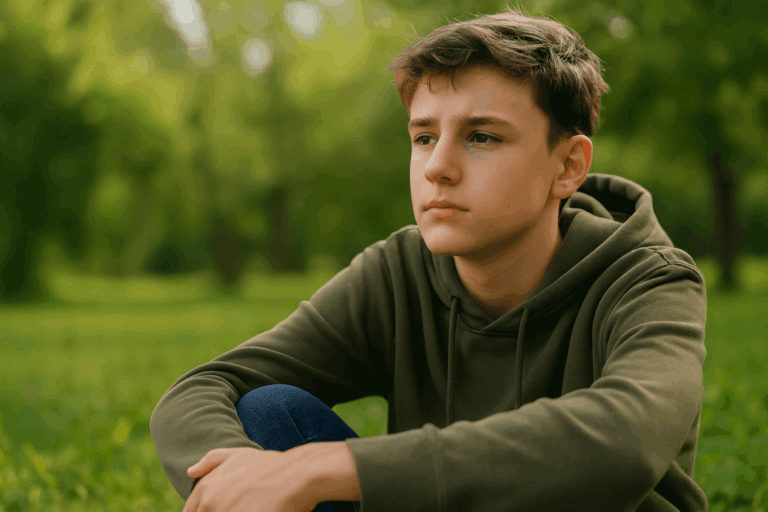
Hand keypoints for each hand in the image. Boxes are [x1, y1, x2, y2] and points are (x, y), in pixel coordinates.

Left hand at [183, 447, 317, 511]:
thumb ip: (211, 460)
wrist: (296, 475)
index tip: (223, 508)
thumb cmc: (269, 465)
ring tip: (253, 507)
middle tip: (243, 506)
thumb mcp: (238, 454)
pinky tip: (259, 511)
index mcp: (206, 489)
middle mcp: (212, 503)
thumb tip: (190, 471)